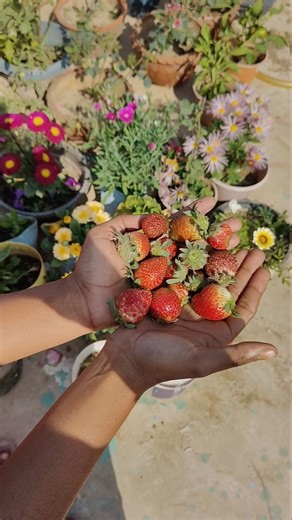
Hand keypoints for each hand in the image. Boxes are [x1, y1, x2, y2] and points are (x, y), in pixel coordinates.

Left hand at [65, 197, 237, 331]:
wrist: (84, 302)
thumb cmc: (91, 268)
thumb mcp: (103, 236)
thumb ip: (128, 223)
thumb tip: (157, 217)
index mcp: (151, 242)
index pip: (177, 224)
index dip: (195, 213)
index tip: (213, 201)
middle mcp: (163, 259)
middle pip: (195, 244)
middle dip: (217, 234)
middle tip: (240, 225)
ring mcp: (166, 279)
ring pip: (197, 265)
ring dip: (220, 256)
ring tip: (241, 246)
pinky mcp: (166, 299)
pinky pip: (189, 290)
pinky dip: (208, 283)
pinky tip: (228, 275)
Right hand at [101, 198, 276, 392]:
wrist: (125, 358)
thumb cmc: (164, 363)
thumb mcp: (203, 361)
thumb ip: (237, 355)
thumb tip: (273, 351)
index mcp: (216, 331)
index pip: (242, 307)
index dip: (255, 288)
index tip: (265, 269)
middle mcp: (203, 317)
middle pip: (227, 288)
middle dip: (240, 267)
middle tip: (253, 247)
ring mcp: (184, 304)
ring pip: (206, 277)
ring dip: (218, 259)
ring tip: (230, 239)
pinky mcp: (165, 294)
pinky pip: (183, 273)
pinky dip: (191, 259)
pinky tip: (198, 243)